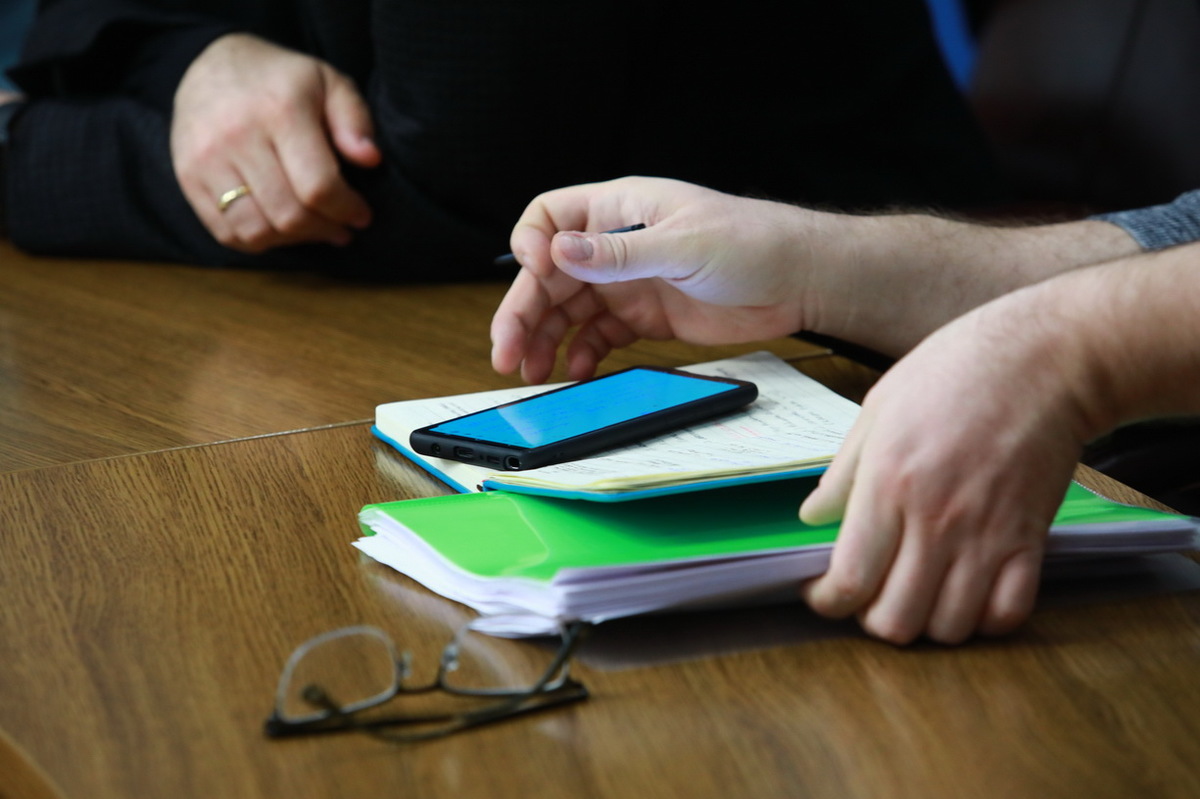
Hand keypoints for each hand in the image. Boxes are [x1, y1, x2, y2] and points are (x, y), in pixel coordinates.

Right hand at [171, 33, 381, 252]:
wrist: (211, 65)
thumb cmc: (282, 81)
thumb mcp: (329, 82)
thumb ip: (354, 120)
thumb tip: (371, 159)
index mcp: (280, 111)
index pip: (318, 186)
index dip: (346, 210)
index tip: (361, 215)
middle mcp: (237, 136)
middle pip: (288, 214)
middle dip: (324, 229)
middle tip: (342, 228)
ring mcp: (206, 159)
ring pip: (257, 230)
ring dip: (293, 240)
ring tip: (313, 230)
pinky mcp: (188, 178)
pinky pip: (226, 232)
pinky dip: (259, 241)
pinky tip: (280, 230)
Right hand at [490, 177, 828, 382]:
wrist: (800, 279)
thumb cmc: (752, 241)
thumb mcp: (683, 244)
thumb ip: (619, 252)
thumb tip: (558, 250)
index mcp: (619, 208)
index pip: (550, 217)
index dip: (531, 244)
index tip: (533, 274)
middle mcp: (616, 245)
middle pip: (550, 276)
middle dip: (524, 313)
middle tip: (506, 353)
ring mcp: (629, 282)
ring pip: (569, 311)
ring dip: (546, 341)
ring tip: (531, 374)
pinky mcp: (646, 317)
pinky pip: (600, 336)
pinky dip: (583, 356)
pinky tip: (577, 374)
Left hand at [798, 291, 1091, 643]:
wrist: (1045, 358)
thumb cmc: (955, 371)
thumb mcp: (878, 409)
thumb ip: (843, 473)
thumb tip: (812, 517)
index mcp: (888, 485)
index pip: (850, 579)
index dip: (827, 602)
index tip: (823, 594)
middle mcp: (935, 520)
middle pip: (896, 619)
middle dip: (873, 618)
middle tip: (871, 594)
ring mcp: (987, 534)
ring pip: (949, 627)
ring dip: (927, 624)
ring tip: (918, 594)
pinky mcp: (1031, 539)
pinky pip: (1007, 613)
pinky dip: (985, 620)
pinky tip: (969, 595)